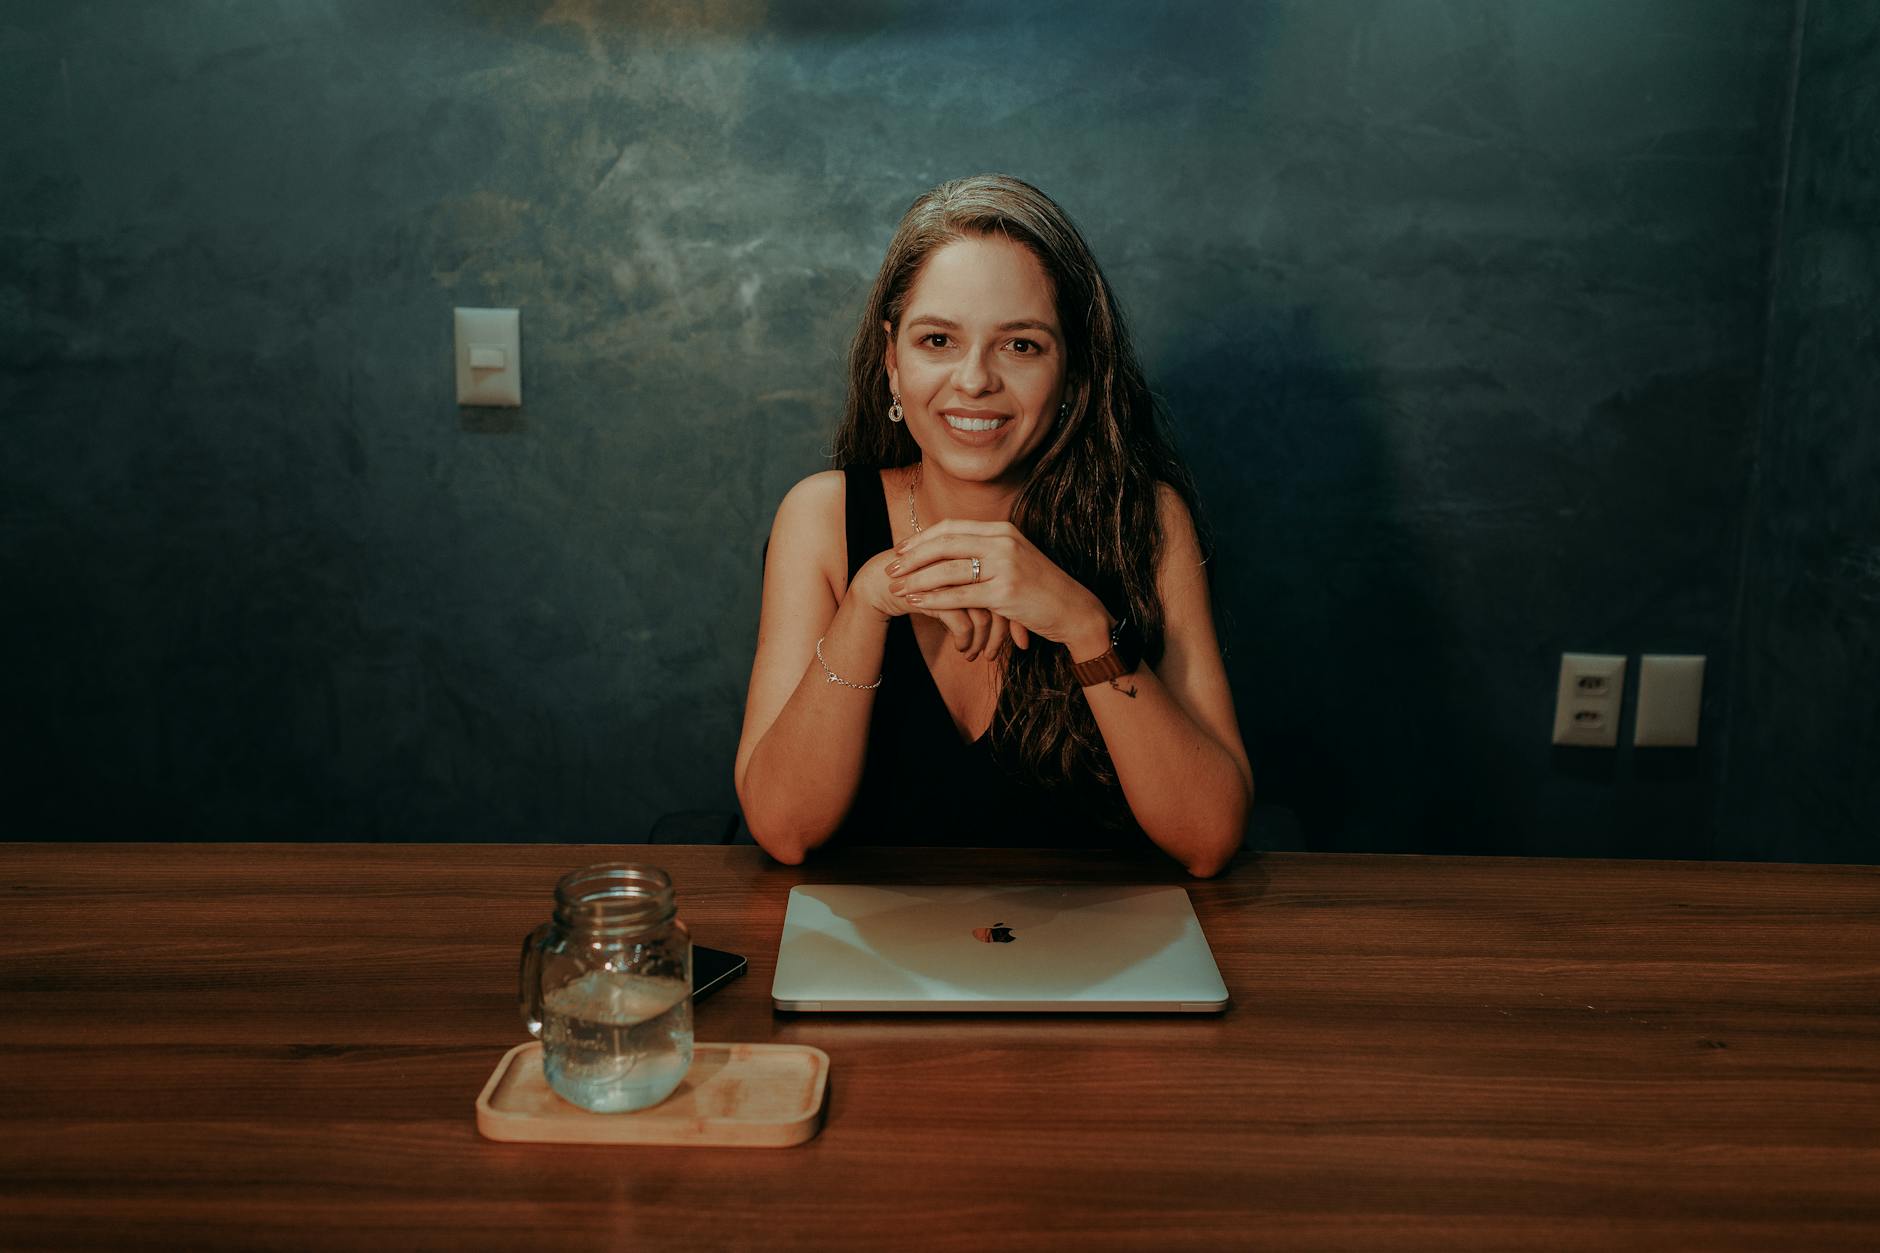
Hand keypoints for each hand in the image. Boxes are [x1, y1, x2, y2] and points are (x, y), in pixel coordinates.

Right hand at [851, 547, 1014, 661]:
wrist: (880, 582)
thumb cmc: (925, 585)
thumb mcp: (959, 589)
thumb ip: (985, 596)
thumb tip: (1016, 629)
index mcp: (980, 553)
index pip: (1012, 588)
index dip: (1016, 617)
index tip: (1021, 642)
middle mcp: (969, 561)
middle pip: (1001, 601)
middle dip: (1002, 633)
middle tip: (996, 654)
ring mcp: (953, 575)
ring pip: (983, 614)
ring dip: (982, 641)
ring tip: (975, 656)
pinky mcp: (935, 592)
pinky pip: (962, 623)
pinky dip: (965, 641)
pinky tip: (962, 649)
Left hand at [885, 519, 1110, 657]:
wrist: (1074, 610)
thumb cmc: (1040, 589)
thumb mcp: (1015, 559)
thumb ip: (986, 551)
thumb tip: (949, 551)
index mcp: (1002, 530)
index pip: (952, 528)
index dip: (922, 539)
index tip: (901, 550)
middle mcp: (1003, 542)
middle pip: (945, 544)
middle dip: (913, 557)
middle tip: (890, 569)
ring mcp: (1005, 566)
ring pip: (948, 569)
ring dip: (917, 580)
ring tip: (897, 588)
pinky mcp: (1005, 593)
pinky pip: (959, 595)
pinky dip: (934, 599)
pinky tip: (917, 603)